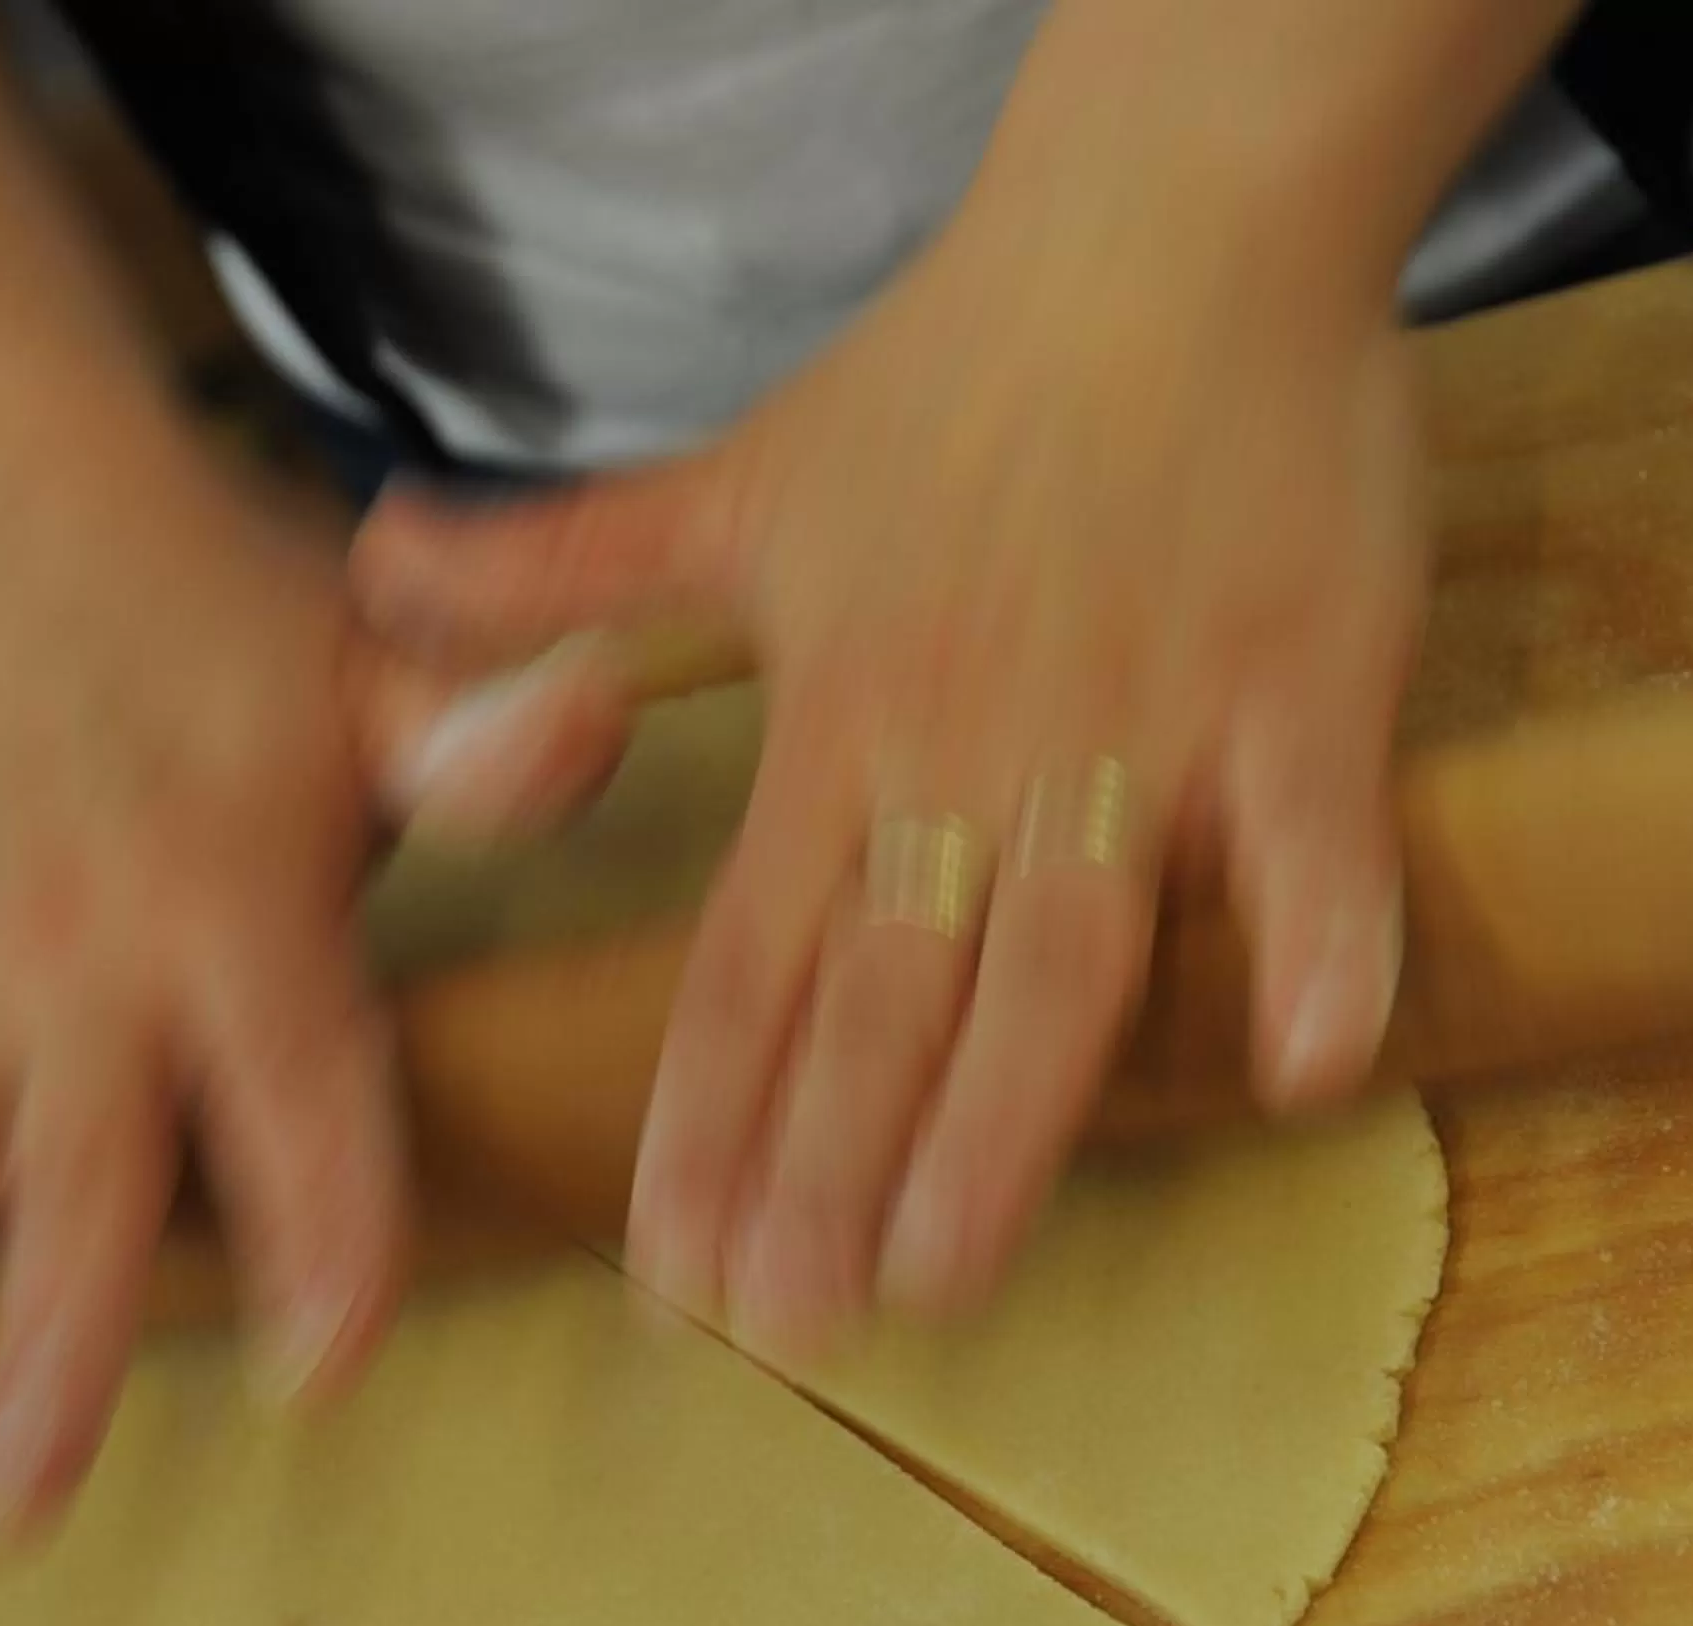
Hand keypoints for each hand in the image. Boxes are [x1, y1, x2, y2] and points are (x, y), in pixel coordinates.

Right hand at [0, 431, 630, 1536]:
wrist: (24, 520)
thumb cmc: (245, 621)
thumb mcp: (389, 665)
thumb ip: (485, 735)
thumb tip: (603, 713)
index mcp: (232, 901)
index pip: (295, 1085)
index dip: (322, 1219)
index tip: (321, 1363)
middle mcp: (84, 960)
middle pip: (75, 1176)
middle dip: (53, 1346)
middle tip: (21, 1513)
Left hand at [350, 140, 1428, 1357]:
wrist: (1165, 232)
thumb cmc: (955, 371)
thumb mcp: (733, 481)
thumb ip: (563, 568)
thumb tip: (378, 563)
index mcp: (837, 722)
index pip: (747, 961)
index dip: (703, 1119)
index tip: (670, 1269)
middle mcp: (967, 751)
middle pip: (884, 996)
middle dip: (821, 1168)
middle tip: (781, 1325)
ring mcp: (1134, 727)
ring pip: (1056, 956)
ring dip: (999, 1122)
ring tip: (943, 1273)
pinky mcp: (1295, 686)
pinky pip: (1309, 833)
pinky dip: (1315, 939)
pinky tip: (1305, 1066)